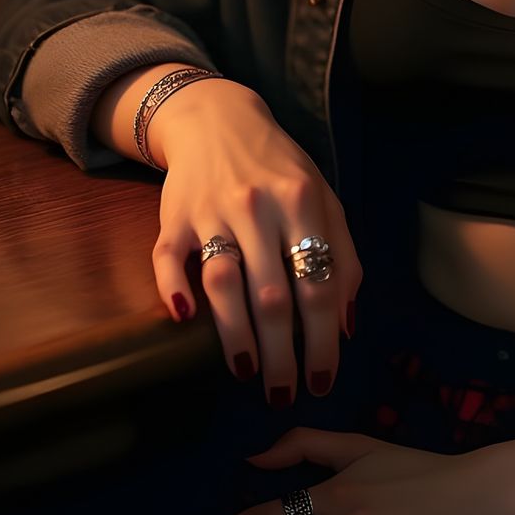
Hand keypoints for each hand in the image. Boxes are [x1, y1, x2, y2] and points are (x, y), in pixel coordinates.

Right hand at [151, 83, 361, 408]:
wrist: (218, 120)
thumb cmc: (280, 170)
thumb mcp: (324, 199)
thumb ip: (343, 256)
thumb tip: (345, 324)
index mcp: (302, 202)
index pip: (318, 284)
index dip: (323, 339)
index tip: (323, 380)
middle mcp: (257, 207)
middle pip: (272, 294)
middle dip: (282, 354)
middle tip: (284, 394)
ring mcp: (212, 212)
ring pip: (223, 282)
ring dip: (235, 335)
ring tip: (248, 373)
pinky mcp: (173, 217)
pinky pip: (168, 258)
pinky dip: (173, 288)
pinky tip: (183, 320)